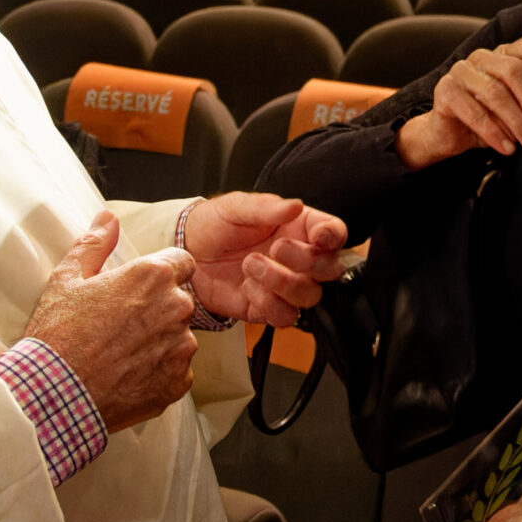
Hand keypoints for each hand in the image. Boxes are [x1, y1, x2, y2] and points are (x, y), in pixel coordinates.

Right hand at [22, 211, 197, 430]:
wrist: (55, 393)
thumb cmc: (58, 334)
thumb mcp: (67, 279)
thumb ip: (95, 244)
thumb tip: (108, 218)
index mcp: (154, 276)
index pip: (182, 262)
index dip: (162, 273)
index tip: (142, 288)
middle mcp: (177, 308)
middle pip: (180, 301)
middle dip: (158, 309)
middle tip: (120, 326)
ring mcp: (181, 347)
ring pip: (179, 337)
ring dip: (159, 342)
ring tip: (120, 354)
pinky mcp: (179, 382)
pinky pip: (176, 371)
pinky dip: (158, 373)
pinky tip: (127, 376)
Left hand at [182, 192, 347, 327]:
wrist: (188, 253)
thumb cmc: (214, 225)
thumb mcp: (235, 206)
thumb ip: (265, 206)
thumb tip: (294, 205)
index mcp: (299, 227)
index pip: (334, 233)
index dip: (333, 236)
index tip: (319, 237)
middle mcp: (299, 258)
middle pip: (331, 269)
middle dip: (307, 261)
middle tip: (276, 248)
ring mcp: (286, 285)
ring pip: (310, 295)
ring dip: (282, 282)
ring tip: (251, 265)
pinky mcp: (269, 308)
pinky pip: (286, 316)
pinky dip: (267, 303)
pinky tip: (247, 287)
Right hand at [397, 34, 521, 167]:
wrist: (453, 134)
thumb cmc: (490, 118)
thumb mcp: (518, 109)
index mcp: (504, 54)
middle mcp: (482, 57)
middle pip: (514, 70)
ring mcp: (461, 71)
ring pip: (495, 92)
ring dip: (516, 123)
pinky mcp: (446, 90)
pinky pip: (474, 112)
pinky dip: (494, 133)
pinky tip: (506, 147)